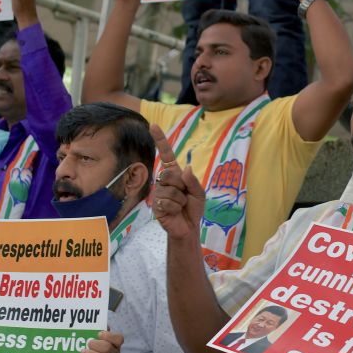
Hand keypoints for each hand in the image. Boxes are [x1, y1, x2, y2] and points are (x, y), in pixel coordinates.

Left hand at [83, 330, 123, 352]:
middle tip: (88, 343)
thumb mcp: (99, 341)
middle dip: (97, 344)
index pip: (119, 338)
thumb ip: (98, 332)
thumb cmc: (97, 352)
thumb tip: (97, 323)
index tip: (99, 333)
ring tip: (82, 352)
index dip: (109, 335)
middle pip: (108, 348)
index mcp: (115, 345)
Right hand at [150, 124, 205, 240]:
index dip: (160, 141)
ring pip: (170, 190)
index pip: (167, 155)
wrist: (188, 227)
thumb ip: (194, 181)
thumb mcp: (199, 194)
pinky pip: (166, 202)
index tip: (153, 125)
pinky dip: (174, 208)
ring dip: (180, 200)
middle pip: (168, 173)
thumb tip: (187, 168)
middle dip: (181, 186)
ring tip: (180, 206)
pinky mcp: (155, 205)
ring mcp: (158, 192)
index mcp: (176, 174)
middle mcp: (164, 181)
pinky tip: (174, 212)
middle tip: (184, 196)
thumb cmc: (193, 208)